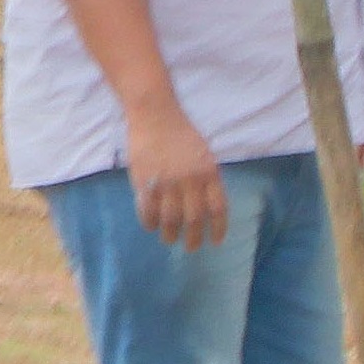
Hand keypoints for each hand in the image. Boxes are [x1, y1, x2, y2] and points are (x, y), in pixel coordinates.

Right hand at [124, 100, 227, 252]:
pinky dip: (149, 222)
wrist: (155, 115)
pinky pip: (148, 210)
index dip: (218, 229)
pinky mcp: (145, 180)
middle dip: (193, 238)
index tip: (215, 241)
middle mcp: (190, 180)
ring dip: (170, 234)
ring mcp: (167, 182)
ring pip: (171, 219)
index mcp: (209, 174)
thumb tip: (208, 209)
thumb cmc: (182, 135)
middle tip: (190, 248)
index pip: (218, 209)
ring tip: (169, 240)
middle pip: (194, 219)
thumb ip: (207, 180)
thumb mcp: (204, 155)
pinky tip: (151, 226)